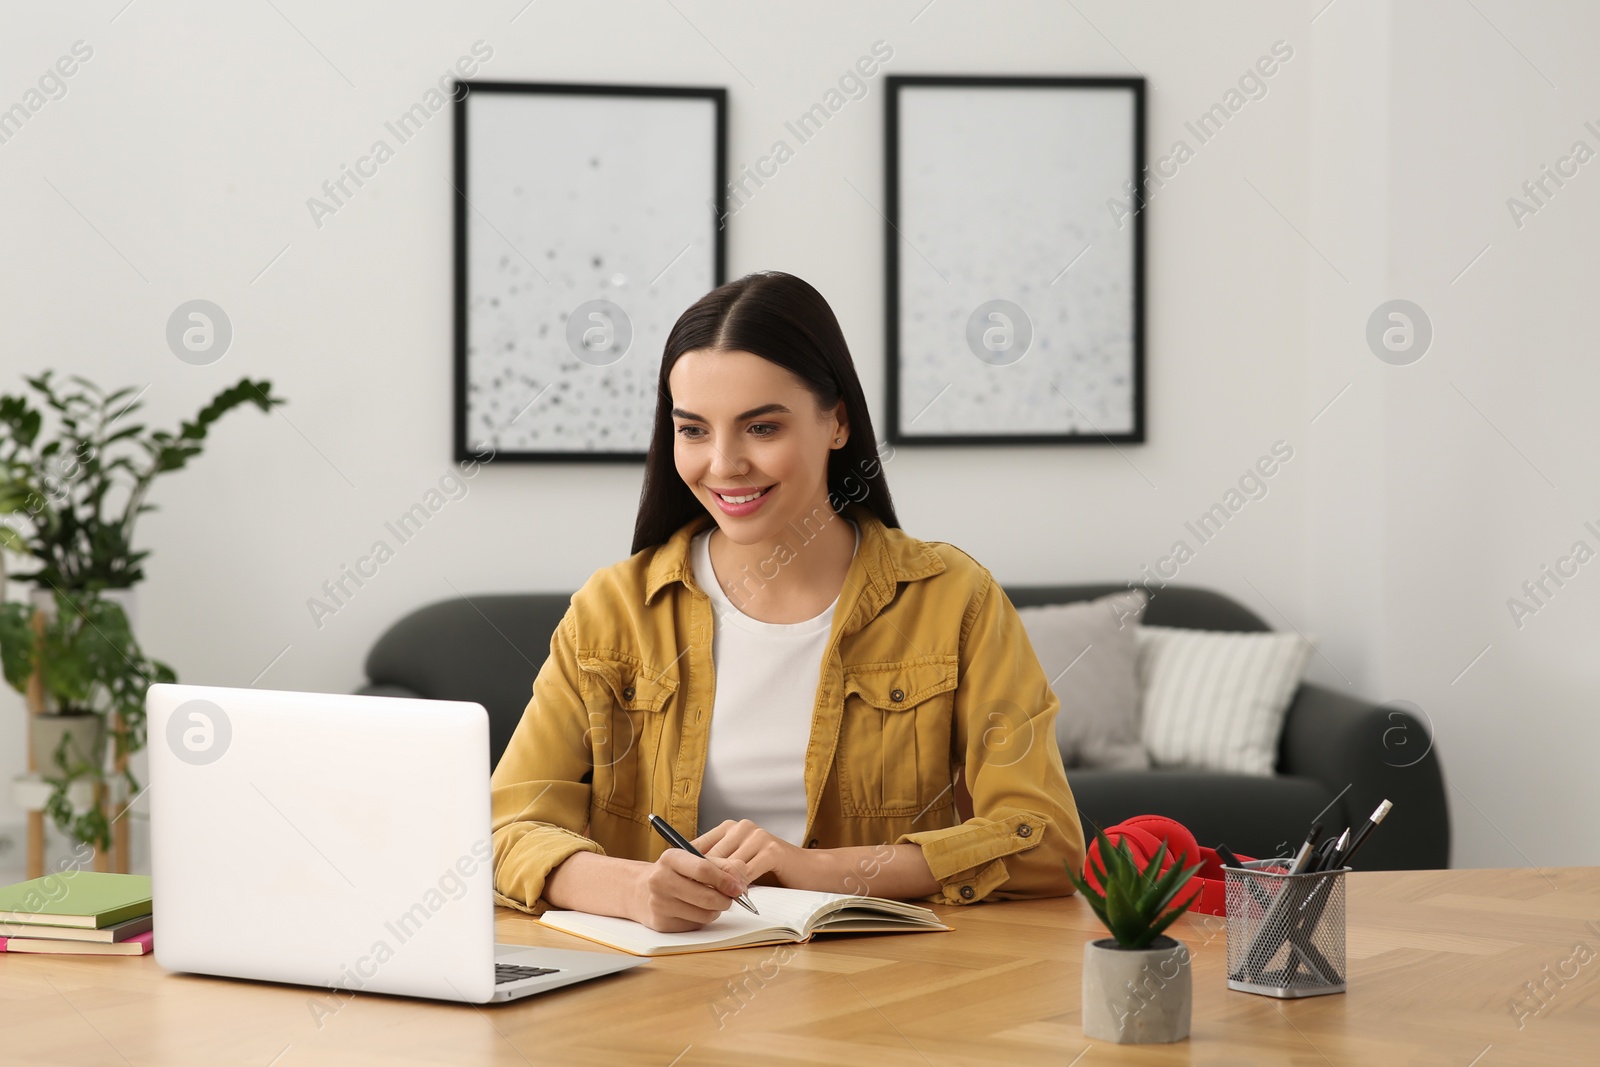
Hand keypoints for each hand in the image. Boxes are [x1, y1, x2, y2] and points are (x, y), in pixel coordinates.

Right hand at [630, 849, 750, 931]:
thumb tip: (741, 881)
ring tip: (712, 903)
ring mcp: (659, 903)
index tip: (738, 888)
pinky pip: (695, 926)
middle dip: (725, 900)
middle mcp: (660, 880)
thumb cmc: (674, 873)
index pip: (703, 870)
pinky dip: (702, 919)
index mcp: (670, 858)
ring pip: (704, 915)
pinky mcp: (661, 923)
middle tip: (731, 899)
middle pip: (706, 896)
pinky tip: (695, 910)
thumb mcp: (694, 860)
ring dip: (716, 911)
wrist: (640, 890)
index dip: (726, 880)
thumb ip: (722, 865)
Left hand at [694, 819, 813, 887]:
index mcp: (732, 827)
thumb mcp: (740, 865)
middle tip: (701, 898)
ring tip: (720, 900)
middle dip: (707, 880)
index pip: (700, 845)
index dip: (691, 867)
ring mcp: (758, 836)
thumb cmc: (773, 871)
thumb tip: (688, 880)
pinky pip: (746, 872)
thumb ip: (720, 867)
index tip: (686, 886)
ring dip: (723, 886)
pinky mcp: (772, 850)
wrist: (810, 870)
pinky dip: (741, 888)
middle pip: (712, 856)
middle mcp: (743, 827)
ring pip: (728, 866)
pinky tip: (740, 898)